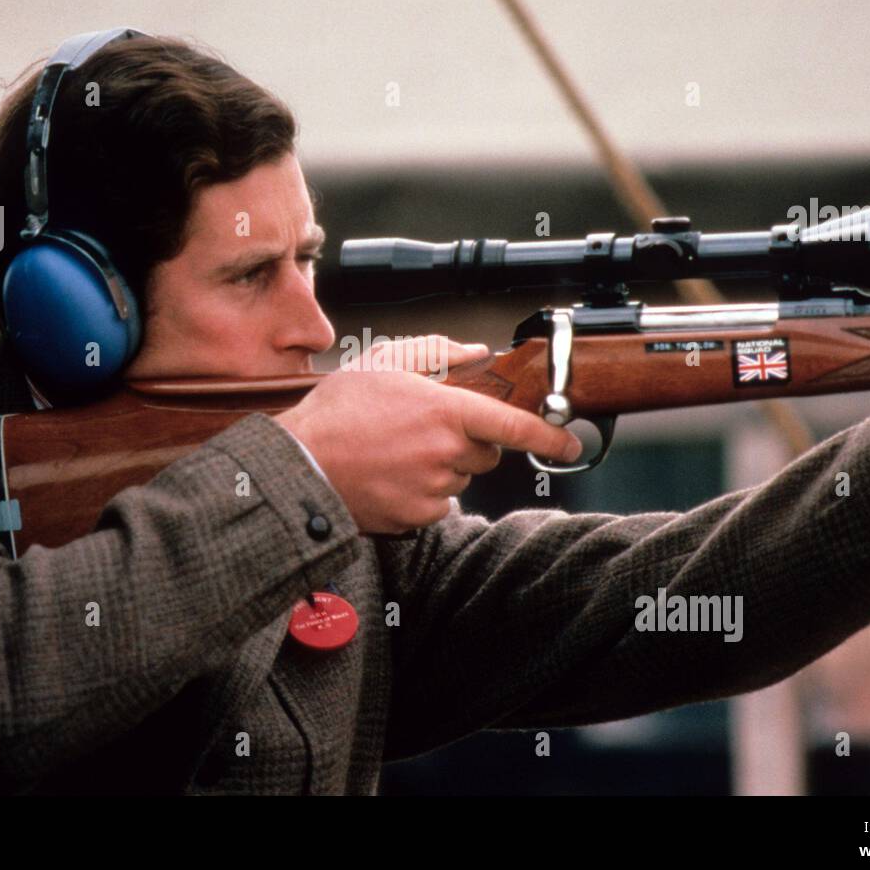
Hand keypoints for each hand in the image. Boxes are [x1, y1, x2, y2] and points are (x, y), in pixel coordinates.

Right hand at [276, 336, 581, 532]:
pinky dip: (422, 494)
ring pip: (460, 479)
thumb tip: (475, 352)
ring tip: (396, 453)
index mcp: (445, 411)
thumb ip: (434, 353)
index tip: (569, 441)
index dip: (549, 435)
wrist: (299, 463)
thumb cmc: (337, 411)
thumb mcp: (382, 363)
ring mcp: (432, 487)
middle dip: (468, 443)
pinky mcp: (416, 517)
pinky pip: (437, 505)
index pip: (514, 425)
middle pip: (486, 453)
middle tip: (425, 431)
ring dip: (442, 468)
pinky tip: (391, 477)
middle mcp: (446, 452)